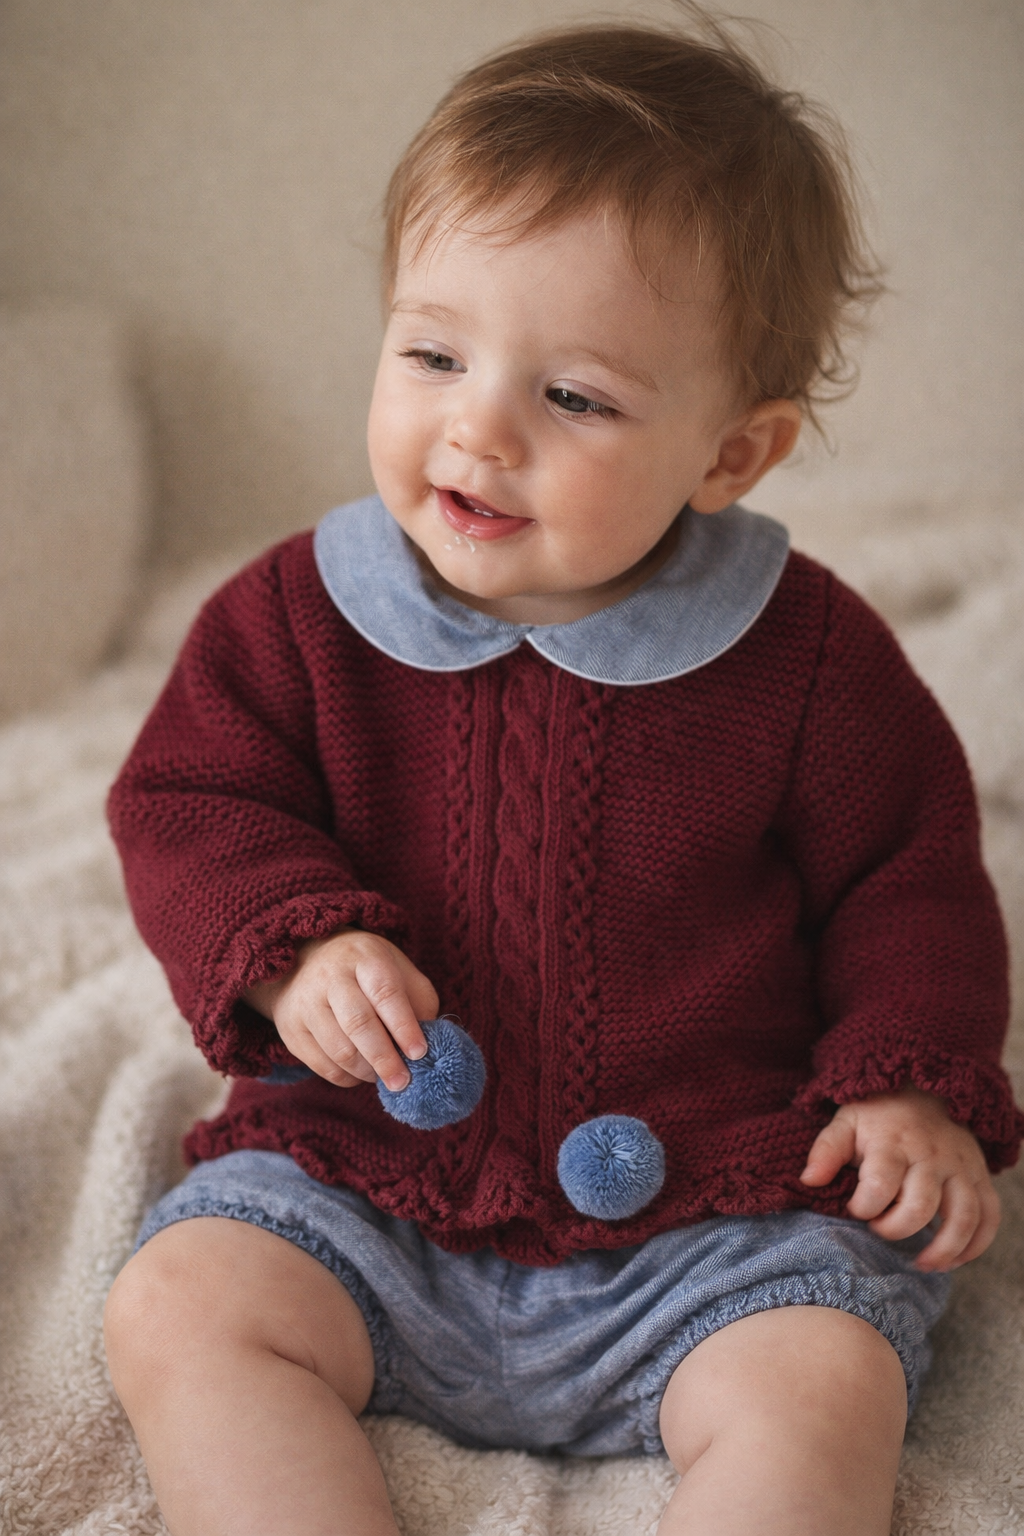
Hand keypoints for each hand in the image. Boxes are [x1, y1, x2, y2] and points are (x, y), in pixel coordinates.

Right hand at [243, 929, 437, 1091]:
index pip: (385, 993)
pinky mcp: (291, 1028)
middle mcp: (330, 976)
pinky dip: (346, 1078)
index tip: (420, 1053)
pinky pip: (321, 1065)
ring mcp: (306, 1002)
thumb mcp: (397, 970)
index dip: (404, 1026)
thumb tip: (430, 1044)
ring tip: (384, 1076)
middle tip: (403, 1081)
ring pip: (339, 1049)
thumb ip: (418, 1002)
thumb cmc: (365, 971)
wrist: (304, 959)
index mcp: (364, 957)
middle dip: (384, 1059)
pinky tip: (361, 1074)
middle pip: (358, 1024)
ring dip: (366, 1071)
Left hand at [800, 1085, 1000, 1270]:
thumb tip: (808, 1181)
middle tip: (880, 1231)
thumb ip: (826, 1151)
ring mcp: (960, 1167)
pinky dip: (977, 1244)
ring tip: (922, 1264)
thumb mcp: (846, 1122)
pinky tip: (955, 1259)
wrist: (924, 1089)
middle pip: (920, 1206)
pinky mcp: (979, 1176)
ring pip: (963, 1216)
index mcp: (892, 1143)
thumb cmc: (878, 1115)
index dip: (863, 1207)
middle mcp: (931, 1156)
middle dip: (896, 1229)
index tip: (854, 1210)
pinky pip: (989, 1215)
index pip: (880, 1184)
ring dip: (944, 1249)